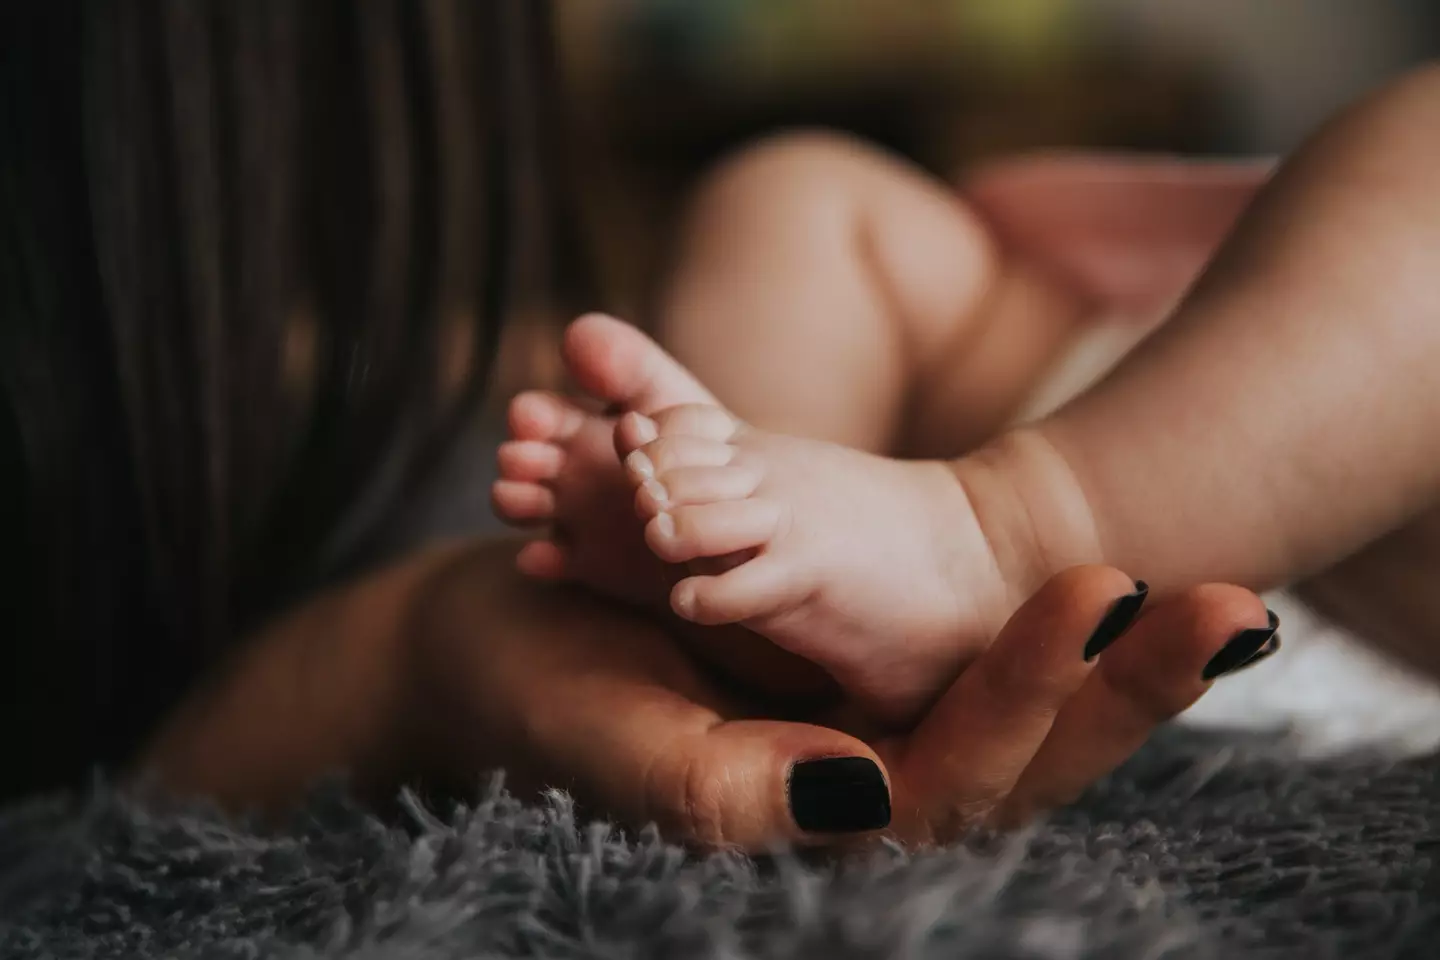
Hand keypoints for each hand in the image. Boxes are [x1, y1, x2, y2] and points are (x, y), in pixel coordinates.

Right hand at [408, 542, 1275, 847]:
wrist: (498, 647)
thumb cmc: (539, 699)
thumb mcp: (618, 741)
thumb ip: (725, 790)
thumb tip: (868, 789)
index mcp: (811, 820)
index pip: (959, 781)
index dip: (1037, 691)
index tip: (1101, 591)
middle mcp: (860, 792)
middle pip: (1026, 761)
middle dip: (1129, 691)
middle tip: (1236, 611)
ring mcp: (867, 735)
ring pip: (1020, 716)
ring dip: (1122, 663)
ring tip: (1224, 602)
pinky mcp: (857, 683)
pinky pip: (974, 664)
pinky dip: (1047, 626)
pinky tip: (1120, 588)